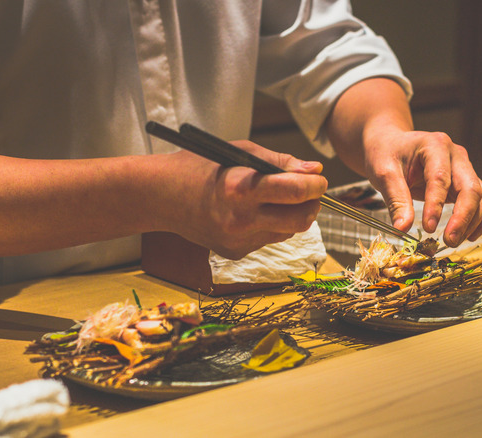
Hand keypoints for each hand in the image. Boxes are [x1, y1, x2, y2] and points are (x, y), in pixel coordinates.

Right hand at [156, 141, 327, 258]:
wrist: (162, 196)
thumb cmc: (201, 167)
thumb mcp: (241, 152)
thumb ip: (280, 163)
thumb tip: (313, 172)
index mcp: (240, 189)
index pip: (294, 192)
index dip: (315, 185)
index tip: (320, 179)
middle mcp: (240, 219)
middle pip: (300, 220)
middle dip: (312, 205)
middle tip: (310, 192)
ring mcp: (238, 240)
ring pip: (287, 232)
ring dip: (291, 215)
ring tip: (275, 198)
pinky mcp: (235, 253)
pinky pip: (268, 239)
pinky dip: (270, 225)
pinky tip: (251, 212)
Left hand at [326, 78, 481, 247]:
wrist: (391, 144)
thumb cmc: (386, 153)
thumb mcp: (384, 173)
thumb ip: (395, 200)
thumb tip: (403, 229)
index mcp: (435, 145)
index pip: (440, 179)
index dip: (436, 206)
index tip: (428, 228)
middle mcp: (456, 155)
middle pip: (470, 187)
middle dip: (462, 217)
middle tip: (449, 241)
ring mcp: (464, 168)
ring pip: (480, 196)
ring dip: (471, 222)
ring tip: (453, 242)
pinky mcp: (465, 181)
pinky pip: (481, 201)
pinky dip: (478, 219)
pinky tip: (468, 236)